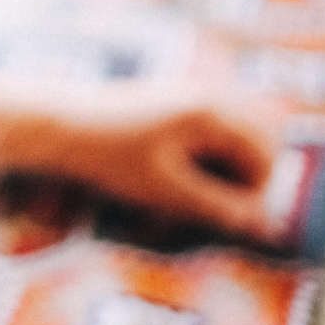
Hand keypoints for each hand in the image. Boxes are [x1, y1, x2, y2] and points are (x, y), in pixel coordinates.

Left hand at [39, 84, 281, 240]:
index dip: (255, 193)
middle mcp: (207, 95)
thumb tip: (267, 229)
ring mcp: (188, 95)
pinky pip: (207, 133)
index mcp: (212, 113)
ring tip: (189, 194)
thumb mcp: (169, 191)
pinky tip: (172, 175)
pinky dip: (200, 158)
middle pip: (253, 144)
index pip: (264, 157)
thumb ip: (220, 208)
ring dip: (222, 171)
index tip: (225, 218)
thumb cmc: (112, 158)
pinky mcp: (170, 102)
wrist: (57, 125)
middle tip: (208, 206)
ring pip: (229, 141)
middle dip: (241, 180)